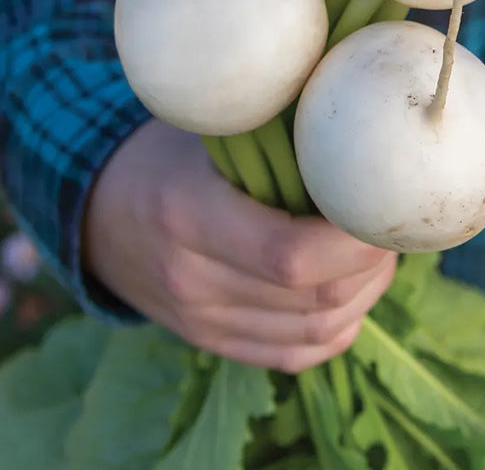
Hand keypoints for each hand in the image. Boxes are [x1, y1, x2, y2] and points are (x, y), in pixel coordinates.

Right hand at [83, 118, 395, 371]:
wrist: (100, 214)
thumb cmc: (163, 156)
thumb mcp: (205, 128)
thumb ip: (272, 131)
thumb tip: (355, 128)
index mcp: (187, 214)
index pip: (291, 255)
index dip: (355, 240)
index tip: (380, 206)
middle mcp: (193, 280)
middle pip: (316, 297)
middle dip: (372, 263)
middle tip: (384, 224)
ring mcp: (201, 322)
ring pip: (317, 332)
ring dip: (365, 294)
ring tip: (371, 252)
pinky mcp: (212, 342)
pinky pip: (296, 355)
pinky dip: (338, 326)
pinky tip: (346, 289)